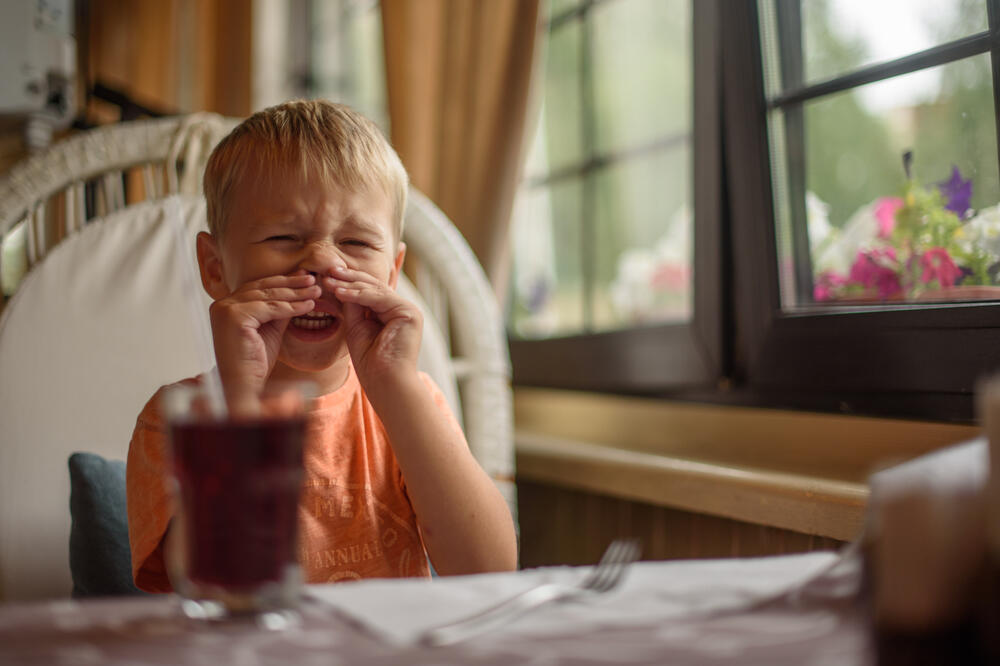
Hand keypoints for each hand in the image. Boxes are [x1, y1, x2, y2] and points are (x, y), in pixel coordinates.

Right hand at [208, 271, 319, 412]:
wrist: (245, 385)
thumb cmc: (256, 362)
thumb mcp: (271, 329)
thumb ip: (280, 310)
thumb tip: (298, 291)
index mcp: (226, 306)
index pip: (258, 287)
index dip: (283, 281)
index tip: (304, 278)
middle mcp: (222, 304)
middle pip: (263, 288)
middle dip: (291, 283)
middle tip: (313, 278)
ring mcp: (226, 309)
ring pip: (269, 296)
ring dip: (296, 293)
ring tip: (316, 291)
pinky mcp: (234, 317)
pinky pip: (270, 308)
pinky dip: (292, 307)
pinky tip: (310, 306)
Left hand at [322, 265, 421, 393]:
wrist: (385, 382)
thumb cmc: (371, 363)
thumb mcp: (356, 328)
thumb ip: (353, 307)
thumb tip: (341, 285)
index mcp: (393, 314)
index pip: (371, 291)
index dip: (350, 282)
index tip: (329, 276)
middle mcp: (403, 309)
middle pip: (374, 286)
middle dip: (349, 277)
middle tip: (328, 269)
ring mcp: (408, 310)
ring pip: (376, 289)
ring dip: (350, 284)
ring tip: (329, 279)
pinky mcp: (409, 313)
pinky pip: (379, 298)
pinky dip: (358, 294)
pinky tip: (340, 292)